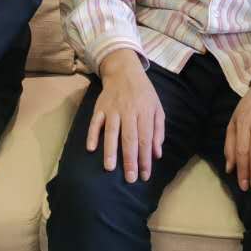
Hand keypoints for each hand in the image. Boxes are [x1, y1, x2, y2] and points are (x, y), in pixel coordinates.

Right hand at [87, 49, 163, 182]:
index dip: (145, 159)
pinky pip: (95, 122)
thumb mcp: (157, 108)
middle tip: (129, 178)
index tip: (144, 175)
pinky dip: (92, 134)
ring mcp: (113, 109)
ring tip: (109, 168)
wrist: (124, 71)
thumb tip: (157, 154)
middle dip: (130, 160)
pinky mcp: (100, 107)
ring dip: (110, 150)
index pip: (146, 139)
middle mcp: (129, 111)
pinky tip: (91, 148)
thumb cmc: (144, 93)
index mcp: (145, 112)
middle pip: (129, 138)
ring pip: (111, 131)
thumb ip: (158, 131)